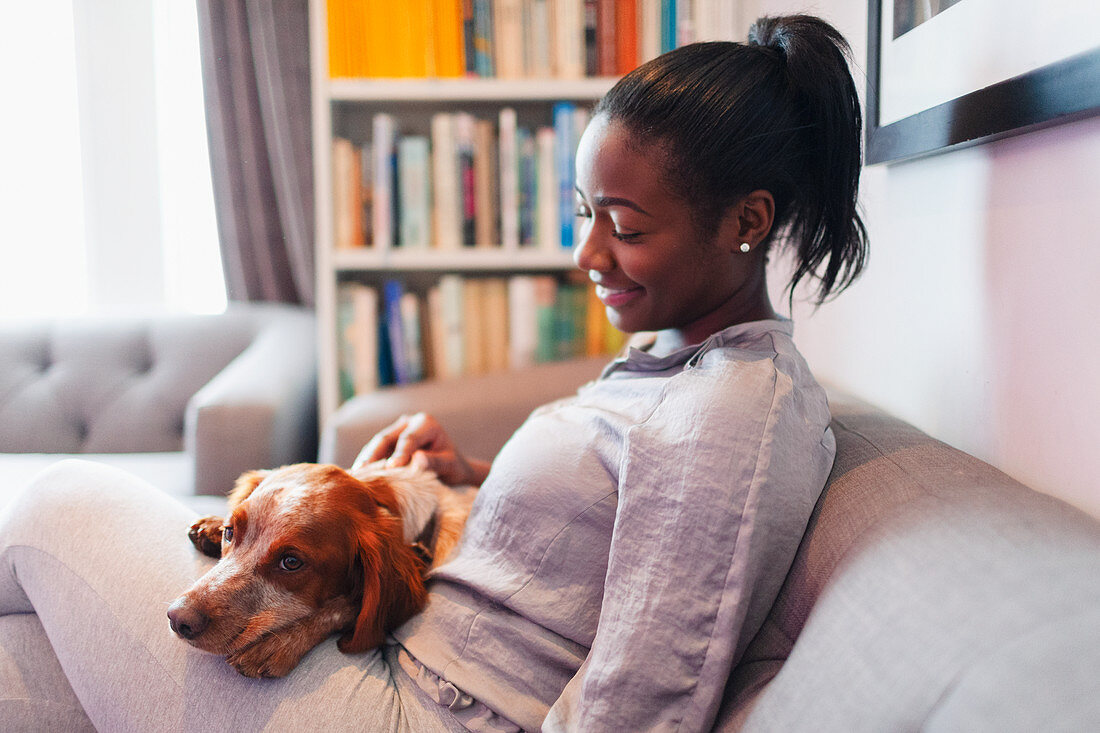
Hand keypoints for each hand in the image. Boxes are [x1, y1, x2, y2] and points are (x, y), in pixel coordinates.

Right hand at [353, 413, 488, 486]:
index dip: (399, 453)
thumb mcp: (450, 465)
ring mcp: (397, 431)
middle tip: (363, 473)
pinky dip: (368, 463)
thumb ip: (435, 462)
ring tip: (356, 476)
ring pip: (377, 444)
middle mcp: (409, 422)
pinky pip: (376, 451)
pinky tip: (359, 476)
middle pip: (386, 438)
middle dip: (373, 455)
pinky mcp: (389, 442)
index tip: (391, 468)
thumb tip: (417, 460)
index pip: (409, 439)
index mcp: (426, 423)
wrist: (452, 467)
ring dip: (366, 460)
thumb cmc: (453, 466)